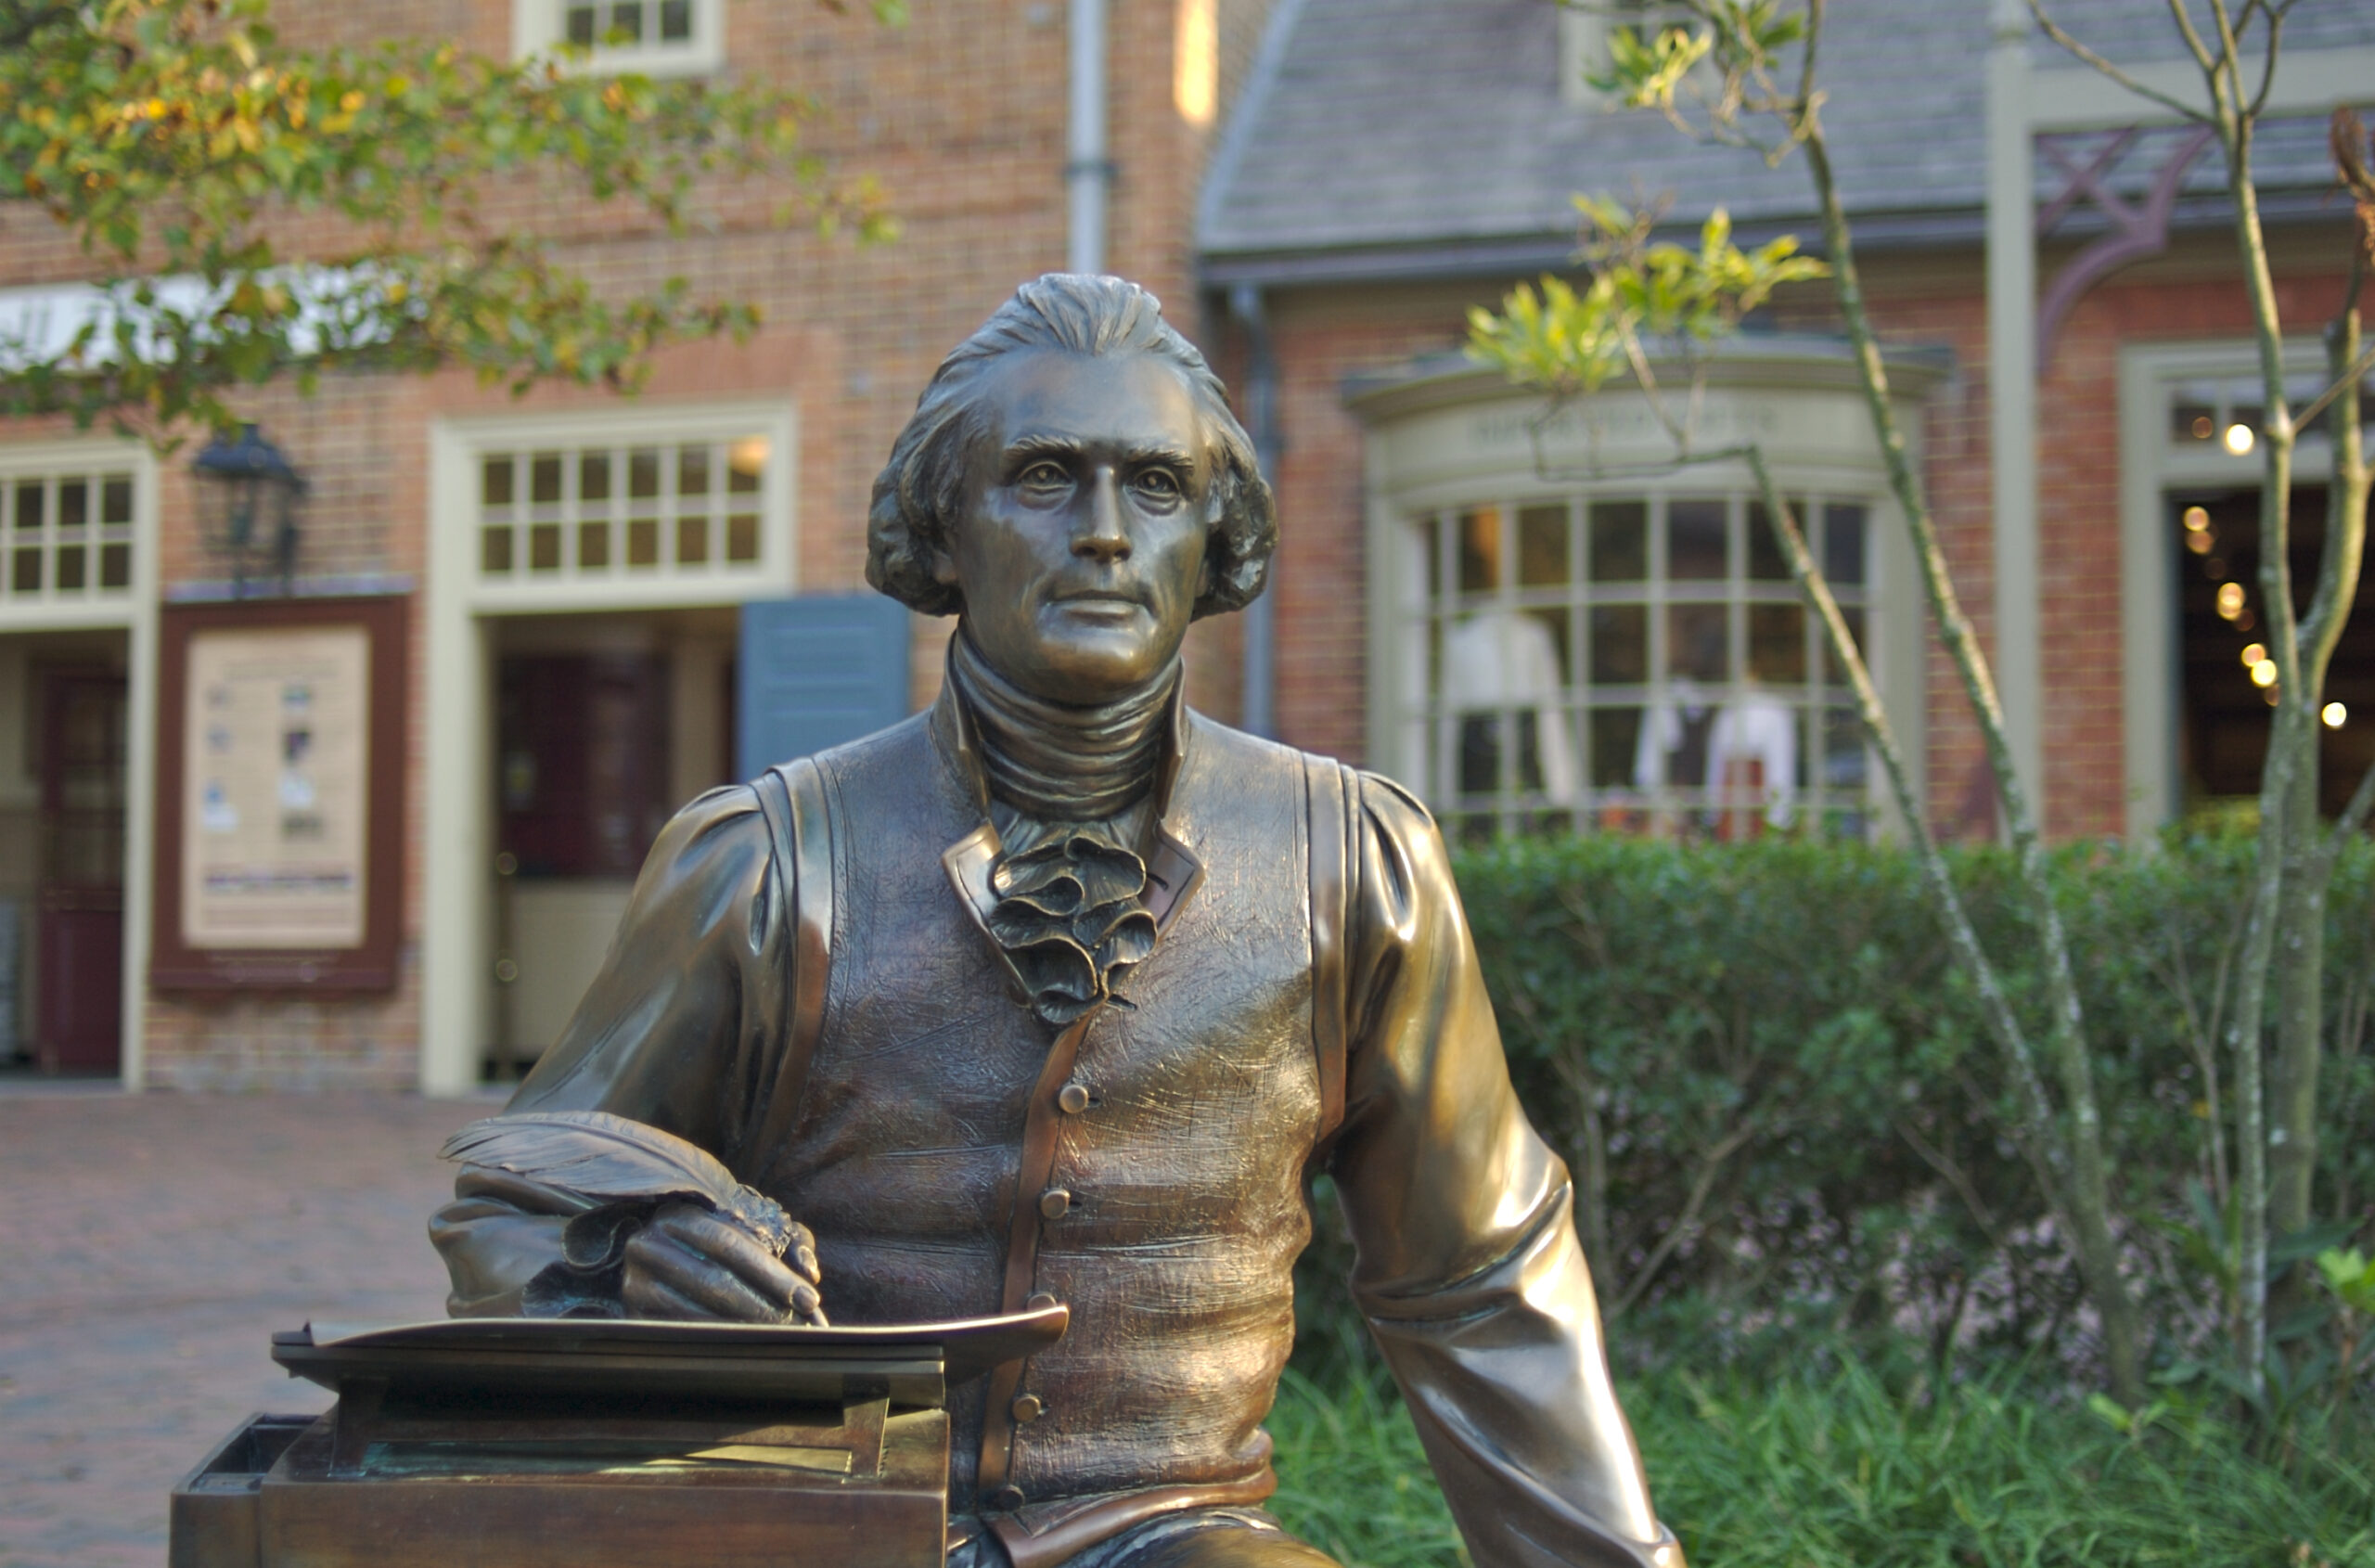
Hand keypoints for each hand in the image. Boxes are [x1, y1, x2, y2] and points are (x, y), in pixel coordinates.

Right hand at [621, 1202, 825, 1323]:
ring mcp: (635, 1282)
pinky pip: (682, 1334)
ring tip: (780, 1338)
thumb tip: (810, 1271)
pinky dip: (719, 1342)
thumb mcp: (754, 1228)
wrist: (661, 1254)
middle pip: (715, 1281)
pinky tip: (748, 1346)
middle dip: (764, 1306)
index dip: (773, 1274)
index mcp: (678, 1215)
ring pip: (698, 1313)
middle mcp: (648, 1245)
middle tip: (799, 1326)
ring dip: (745, 1329)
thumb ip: (790, 1240)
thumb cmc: (719, 1240)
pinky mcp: (632, 1315)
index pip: (730, 1245)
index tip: (809, 1299)